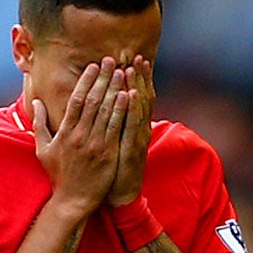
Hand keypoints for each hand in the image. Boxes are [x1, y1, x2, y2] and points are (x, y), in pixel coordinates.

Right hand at [34, 58, 128, 216]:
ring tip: (122, 71)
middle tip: (111, 60)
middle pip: (93, 100)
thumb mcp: (43, 149)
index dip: (86, 80)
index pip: (76, 100)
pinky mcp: (108, 154)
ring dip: (115, 88)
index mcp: (65, 132)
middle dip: (103, 78)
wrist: (73, 201)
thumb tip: (37, 102)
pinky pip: (117, 127)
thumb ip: (39, 124)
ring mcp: (95, 145)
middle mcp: (80, 136)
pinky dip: (123, 110)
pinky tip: (129, 95)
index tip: (93, 66)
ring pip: (106, 111)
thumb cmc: (58, 175)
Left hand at [108, 57, 153, 206]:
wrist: (121, 195)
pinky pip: (132, 126)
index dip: (136, 79)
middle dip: (138, 77)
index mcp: (133, 127)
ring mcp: (137, 139)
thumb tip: (112, 108)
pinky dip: (132, 110)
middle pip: (140, 98)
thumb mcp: (116, 143)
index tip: (132, 60)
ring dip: (136, 86)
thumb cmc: (114, 169)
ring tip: (133, 68)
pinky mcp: (132, 150)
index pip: (135, 98)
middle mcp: (138, 130)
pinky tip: (131, 94)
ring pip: (138, 108)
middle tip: (136, 56)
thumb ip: (115, 124)